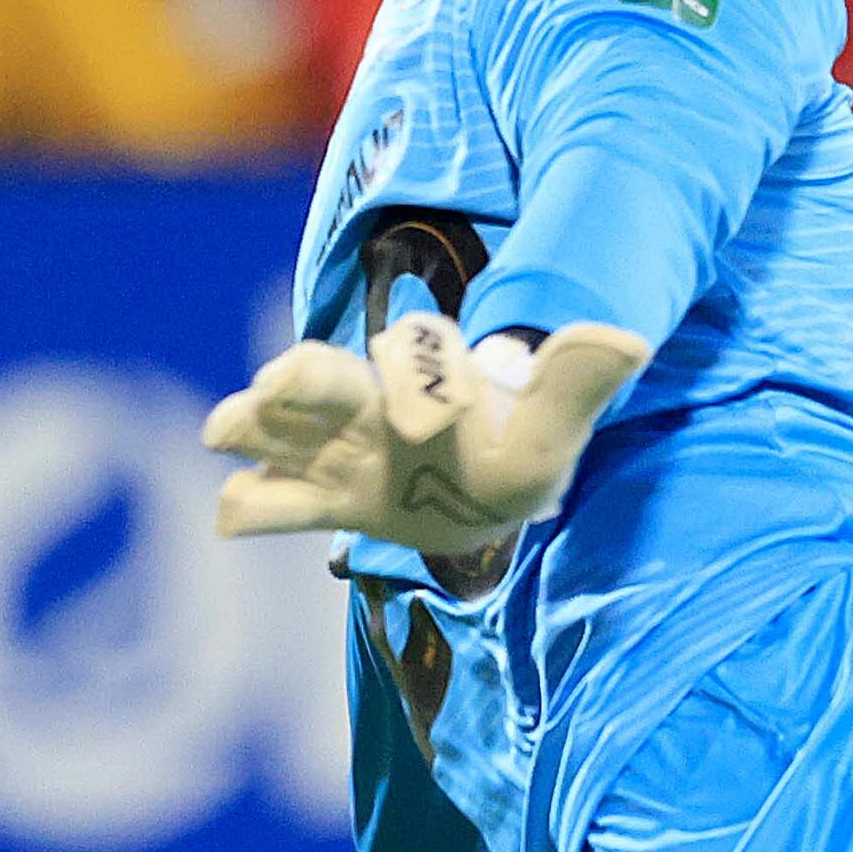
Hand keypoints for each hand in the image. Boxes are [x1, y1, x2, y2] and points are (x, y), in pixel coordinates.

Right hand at [206, 312, 650, 548]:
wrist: (488, 487)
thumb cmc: (516, 448)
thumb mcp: (554, 427)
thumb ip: (577, 383)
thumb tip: (626, 337)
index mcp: (422, 377)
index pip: (410, 358)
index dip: (419, 376)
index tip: (434, 414)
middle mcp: (368, 404)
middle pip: (324, 378)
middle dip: (302, 382)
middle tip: (278, 385)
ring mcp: (338, 453)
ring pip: (283, 429)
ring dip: (256, 428)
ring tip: (226, 429)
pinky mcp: (328, 503)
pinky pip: (279, 501)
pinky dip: (249, 505)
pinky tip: (228, 514)